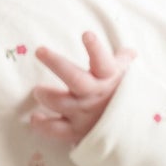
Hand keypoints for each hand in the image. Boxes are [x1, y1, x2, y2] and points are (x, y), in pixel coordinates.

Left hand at [30, 32, 134, 146]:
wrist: (131, 130)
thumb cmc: (125, 95)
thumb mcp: (128, 75)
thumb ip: (124, 61)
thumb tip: (129, 51)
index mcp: (109, 77)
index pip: (103, 60)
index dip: (95, 48)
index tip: (86, 34)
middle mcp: (96, 94)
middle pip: (75, 78)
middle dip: (56, 64)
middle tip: (40, 51)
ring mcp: (85, 113)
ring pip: (62, 103)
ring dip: (47, 96)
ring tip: (37, 91)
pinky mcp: (77, 131)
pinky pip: (57, 130)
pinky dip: (43, 125)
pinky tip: (34, 118)